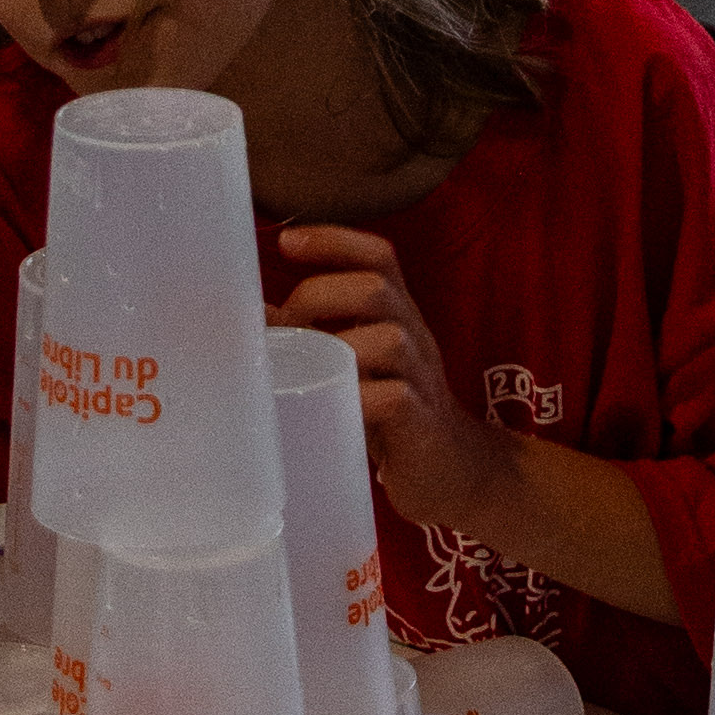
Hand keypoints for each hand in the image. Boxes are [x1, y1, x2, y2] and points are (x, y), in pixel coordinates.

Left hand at [268, 225, 510, 536]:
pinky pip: (395, 397)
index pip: (378, 258)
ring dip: (337, 346)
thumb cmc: (393, 417)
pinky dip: (357, 397)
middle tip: (285, 327)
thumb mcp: (357, 369)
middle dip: (320, 295)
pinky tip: (330, 405)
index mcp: (399, 317)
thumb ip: (315, 343)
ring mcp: (422, 380)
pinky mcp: (422, 424)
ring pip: (390, 338)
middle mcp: (415, 338)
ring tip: (303, 370)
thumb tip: (257, 319)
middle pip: (377, 288)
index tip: (287, 241)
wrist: (456, 474)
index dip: (335, 240)